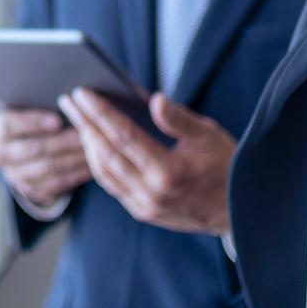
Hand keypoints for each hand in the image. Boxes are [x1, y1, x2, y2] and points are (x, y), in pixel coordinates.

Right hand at [0, 108, 90, 206]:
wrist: (24, 150)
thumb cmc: (31, 121)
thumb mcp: (25, 109)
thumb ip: (38, 104)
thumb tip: (66, 100)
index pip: (8, 126)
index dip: (32, 123)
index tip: (57, 120)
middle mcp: (1, 154)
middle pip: (32, 149)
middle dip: (62, 141)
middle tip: (84, 134)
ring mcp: (15, 175)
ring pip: (47, 168)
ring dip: (73, 157)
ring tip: (92, 147)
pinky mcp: (32, 190)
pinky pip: (57, 183)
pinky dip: (76, 173)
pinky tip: (91, 164)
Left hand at [60, 89, 235, 235]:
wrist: (238, 213)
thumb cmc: (226, 166)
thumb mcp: (209, 135)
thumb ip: (179, 119)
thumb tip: (155, 100)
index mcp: (170, 172)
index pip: (124, 137)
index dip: (100, 113)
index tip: (82, 93)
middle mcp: (152, 193)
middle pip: (106, 154)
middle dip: (84, 124)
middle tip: (67, 99)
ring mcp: (145, 206)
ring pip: (104, 172)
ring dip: (86, 143)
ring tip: (76, 118)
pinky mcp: (143, 213)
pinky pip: (112, 185)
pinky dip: (98, 162)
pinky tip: (91, 143)